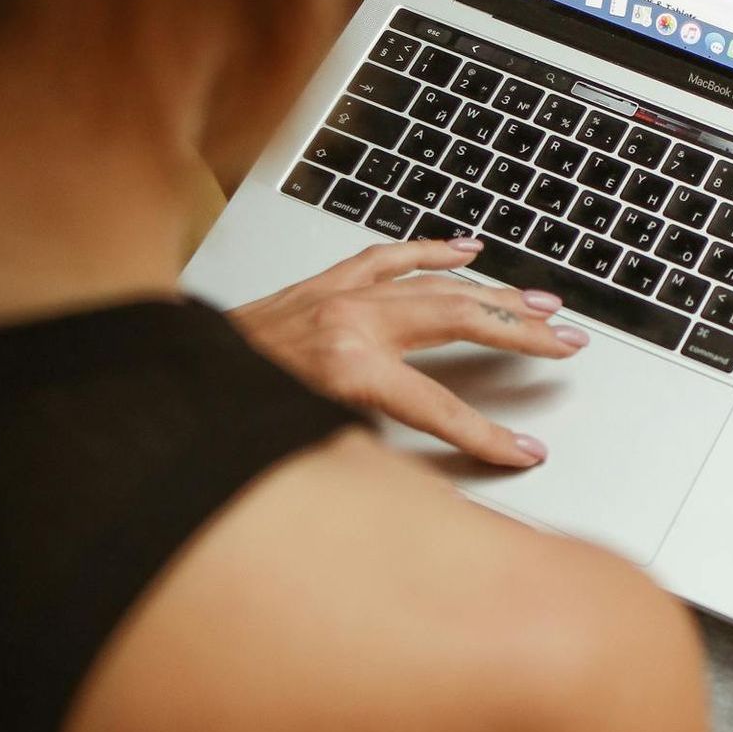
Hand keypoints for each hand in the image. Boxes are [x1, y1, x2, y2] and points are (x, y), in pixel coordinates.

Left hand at [229, 237, 585, 467]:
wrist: (164, 384)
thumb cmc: (227, 416)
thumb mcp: (304, 445)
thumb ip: (371, 451)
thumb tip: (423, 481)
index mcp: (348, 368)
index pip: (442, 407)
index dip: (489, 435)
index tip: (526, 451)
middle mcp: (350, 321)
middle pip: (460, 322)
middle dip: (521, 334)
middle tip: (569, 344)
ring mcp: (338, 294)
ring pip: (437, 284)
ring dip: (496, 293)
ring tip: (544, 304)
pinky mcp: (324, 283)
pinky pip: (390, 256)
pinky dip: (433, 251)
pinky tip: (468, 250)